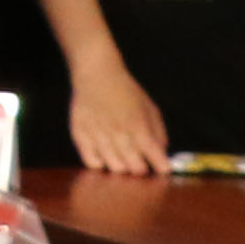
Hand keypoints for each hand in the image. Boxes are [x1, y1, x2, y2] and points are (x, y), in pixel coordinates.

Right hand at [66, 54, 169, 177]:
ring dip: (123, 168)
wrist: (96, 74)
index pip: (155, 156)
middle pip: (135, 169)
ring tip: (123, 159)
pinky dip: (101, 164)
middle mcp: (119, 132)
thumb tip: (161, 154)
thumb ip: (158, 132)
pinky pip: (92, 163)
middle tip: (141, 164)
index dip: (162, 167)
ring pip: (115, 168)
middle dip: (142, 170)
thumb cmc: (126, 91)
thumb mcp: (149, 107)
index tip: (163, 169)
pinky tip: (105, 155)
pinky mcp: (80, 135)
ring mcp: (98, 135)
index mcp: (138, 125)